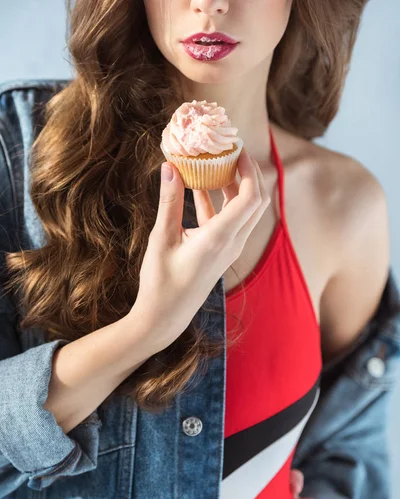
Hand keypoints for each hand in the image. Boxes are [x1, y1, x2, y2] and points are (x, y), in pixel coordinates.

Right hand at [131, 148, 270, 351]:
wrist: (165, 316)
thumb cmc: (161, 282)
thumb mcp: (161, 238)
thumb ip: (169, 201)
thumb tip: (170, 166)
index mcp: (219, 238)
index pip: (250, 197)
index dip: (248, 169)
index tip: (236, 148)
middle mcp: (232, 243)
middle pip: (256, 200)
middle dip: (249, 172)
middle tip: (231, 150)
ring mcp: (229, 249)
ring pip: (244, 210)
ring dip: (234, 186)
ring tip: (215, 163)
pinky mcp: (221, 252)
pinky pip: (228, 221)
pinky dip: (219, 202)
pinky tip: (198, 187)